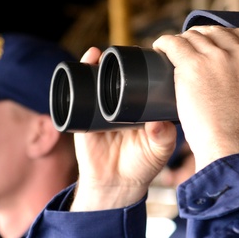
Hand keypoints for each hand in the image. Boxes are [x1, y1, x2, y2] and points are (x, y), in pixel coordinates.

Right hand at [70, 48, 176, 211]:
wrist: (116, 185)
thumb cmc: (142, 166)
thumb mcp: (159, 151)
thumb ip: (163, 137)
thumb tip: (159, 122)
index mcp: (141, 107)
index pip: (141, 80)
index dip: (141, 65)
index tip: (143, 54)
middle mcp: (120, 103)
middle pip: (116, 75)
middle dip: (115, 61)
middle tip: (117, 53)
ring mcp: (100, 109)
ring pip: (95, 80)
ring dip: (93, 64)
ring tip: (96, 54)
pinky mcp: (82, 117)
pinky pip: (76, 96)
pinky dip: (75, 80)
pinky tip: (81, 68)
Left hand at [152, 26, 238, 170]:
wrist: (233, 147)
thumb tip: (233, 89)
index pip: (238, 35)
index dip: (219, 38)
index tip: (208, 47)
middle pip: (213, 32)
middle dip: (199, 37)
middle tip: (186, 50)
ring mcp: (216, 57)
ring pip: (192, 37)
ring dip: (181, 42)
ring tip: (171, 52)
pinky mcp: (193, 65)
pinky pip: (173, 44)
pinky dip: (164, 43)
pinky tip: (160, 48)